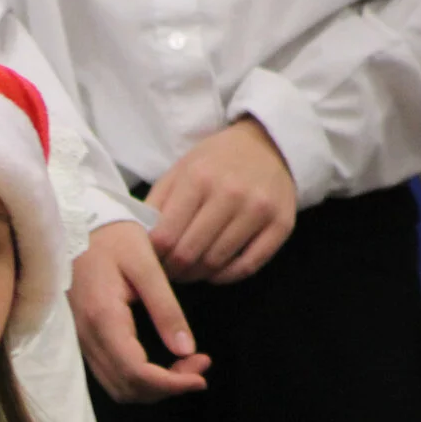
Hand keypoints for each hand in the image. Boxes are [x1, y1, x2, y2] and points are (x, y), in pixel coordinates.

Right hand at [71, 220, 211, 401]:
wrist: (75, 225)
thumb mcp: (146, 265)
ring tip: (185, 364)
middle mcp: (88, 337)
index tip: (202, 375)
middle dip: (167, 387)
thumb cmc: (113, 238)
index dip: (172, 384)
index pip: (137, 372)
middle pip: (127, 388)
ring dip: (154, 386)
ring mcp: (83, 341)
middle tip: (199, 364)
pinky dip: (140, 379)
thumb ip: (166, 309)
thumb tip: (187, 350)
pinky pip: (111, 374)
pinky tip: (162, 361)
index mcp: (104, 318)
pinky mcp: (85, 339)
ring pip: (118, 387)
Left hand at [147, 116, 297, 283]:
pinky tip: (215, 271)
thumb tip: (139, 243)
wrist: (268, 145)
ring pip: (216, 262)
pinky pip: (248, 266)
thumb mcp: (179, 171)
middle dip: (173, 270)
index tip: (152, 261)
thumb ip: (156, 204)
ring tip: (189, 270)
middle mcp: (230, 193)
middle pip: (189, 253)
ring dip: (197, 274)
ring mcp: (259, 210)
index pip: (165, 236)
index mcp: (198, 178)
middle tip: (169, 271)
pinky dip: (226, 276)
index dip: (153, 257)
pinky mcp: (281, 224)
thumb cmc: (215, 162)